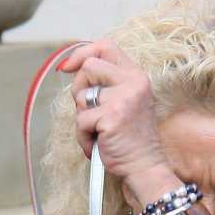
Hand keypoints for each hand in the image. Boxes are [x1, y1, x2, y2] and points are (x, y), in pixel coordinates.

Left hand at [61, 39, 179, 203]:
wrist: (144, 167)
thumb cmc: (130, 139)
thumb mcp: (125, 102)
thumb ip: (105, 84)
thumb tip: (71, 66)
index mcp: (136, 76)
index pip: (106, 47)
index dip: (83, 53)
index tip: (69, 66)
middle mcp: (132, 83)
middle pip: (89, 67)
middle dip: (79, 88)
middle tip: (89, 110)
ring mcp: (123, 99)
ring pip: (81, 96)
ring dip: (82, 117)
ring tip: (98, 131)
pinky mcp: (111, 116)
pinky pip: (80, 120)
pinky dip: (83, 136)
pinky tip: (97, 144)